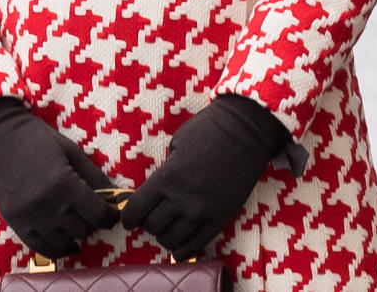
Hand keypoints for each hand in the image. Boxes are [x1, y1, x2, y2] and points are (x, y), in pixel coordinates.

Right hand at [0, 97, 119, 257]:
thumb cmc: (38, 140)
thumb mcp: (71, 151)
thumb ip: (93, 175)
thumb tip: (114, 195)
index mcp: (64, 183)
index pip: (97, 213)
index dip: (109, 216)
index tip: (112, 213)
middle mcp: (47, 205)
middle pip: (82, 229)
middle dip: (93, 222)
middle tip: (95, 212)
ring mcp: (29, 218)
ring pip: (63, 242)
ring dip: (75, 235)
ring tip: (80, 223)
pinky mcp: (15, 224)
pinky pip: (40, 248)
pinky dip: (56, 248)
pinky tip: (67, 243)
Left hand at [123, 94, 287, 259]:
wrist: (247, 127)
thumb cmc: (210, 127)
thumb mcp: (178, 142)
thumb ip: (166, 169)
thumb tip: (158, 191)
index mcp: (167, 177)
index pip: (135, 211)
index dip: (129, 217)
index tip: (131, 217)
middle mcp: (183, 198)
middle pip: (153, 227)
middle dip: (148, 223)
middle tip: (152, 217)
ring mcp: (203, 210)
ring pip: (172, 238)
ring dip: (165, 236)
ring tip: (168, 228)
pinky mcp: (222, 216)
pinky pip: (197, 244)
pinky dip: (183, 249)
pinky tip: (178, 247)